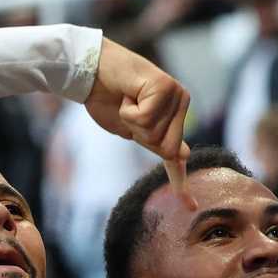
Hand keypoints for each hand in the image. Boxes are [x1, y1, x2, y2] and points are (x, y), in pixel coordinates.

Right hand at [85, 38, 193, 205]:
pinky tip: (127, 94)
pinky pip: (146, 119)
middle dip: (140, 135)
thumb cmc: (106, 98)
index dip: (181, 183)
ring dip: (133, 122)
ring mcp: (175, 93)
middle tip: (129, 111)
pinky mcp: (165, 86)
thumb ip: (156, 140)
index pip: (176, 155)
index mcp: (175, 114)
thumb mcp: (132, 127)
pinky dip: (129, 111)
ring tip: (126, 101)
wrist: (88, 71)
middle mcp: (181, 102)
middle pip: (166, 149)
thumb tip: (185, 154)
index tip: (190, 207)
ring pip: (155, 135)